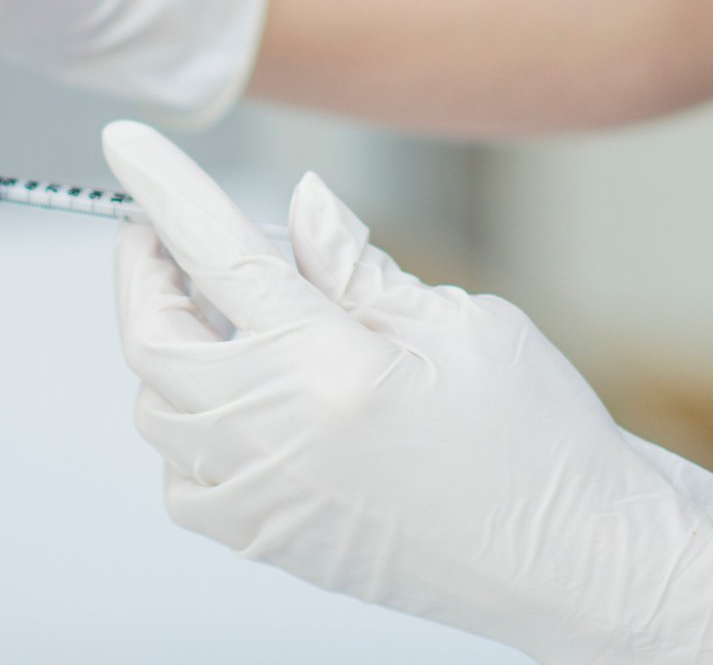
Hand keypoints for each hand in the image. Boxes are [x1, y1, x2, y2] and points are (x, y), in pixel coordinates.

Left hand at [104, 120, 712, 664]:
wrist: (586, 568)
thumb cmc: (545, 447)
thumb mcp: (463, 323)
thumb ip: (356, 266)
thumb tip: (299, 204)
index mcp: (329, 368)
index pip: (216, 254)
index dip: (162, 191)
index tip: (125, 144)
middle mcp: (279, 439)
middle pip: (153, 337)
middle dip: (147, 270)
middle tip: (167, 232)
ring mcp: (266, 500)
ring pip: (157, 409)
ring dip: (169, 347)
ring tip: (222, 310)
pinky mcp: (272, 544)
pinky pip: (183, 481)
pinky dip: (188, 431)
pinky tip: (239, 402)